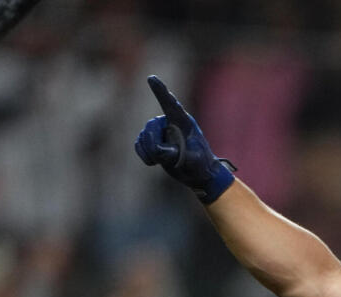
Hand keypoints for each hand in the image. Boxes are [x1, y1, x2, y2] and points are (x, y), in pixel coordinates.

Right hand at [134, 75, 235, 202]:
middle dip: (152, 142)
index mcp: (185, 123)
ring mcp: (161, 131)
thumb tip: (161, 150)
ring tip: (163, 161)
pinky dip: (144, 154)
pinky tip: (154, 162)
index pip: (171, 104)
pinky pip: (140, 144)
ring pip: (144, 136)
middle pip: (152, 125)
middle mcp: (171, 123)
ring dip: (149, 151)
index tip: (151, 78)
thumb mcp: (193, 161)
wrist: (198, 174)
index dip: (161, 91)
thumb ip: (178, 154)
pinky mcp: (153, 141)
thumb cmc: (200, 165)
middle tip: (161, 156)